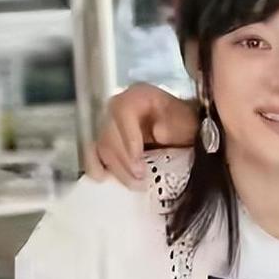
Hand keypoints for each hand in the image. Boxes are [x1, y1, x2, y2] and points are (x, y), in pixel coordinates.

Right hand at [83, 83, 198, 188]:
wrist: (184, 132)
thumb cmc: (185, 125)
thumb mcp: (185, 120)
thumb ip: (170, 125)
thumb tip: (157, 133)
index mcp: (138, 95)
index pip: (122, 112)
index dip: (128, 137)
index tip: (138, 159)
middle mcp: (117, 106)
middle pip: (109, 133)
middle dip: (124, 159)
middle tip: (140, 178)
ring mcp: (107, 123)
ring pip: (101, 147)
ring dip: (117, 168)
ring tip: (135, 183)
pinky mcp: (104, 141)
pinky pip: (92, 153)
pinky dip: (97, 166)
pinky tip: (106, 176)